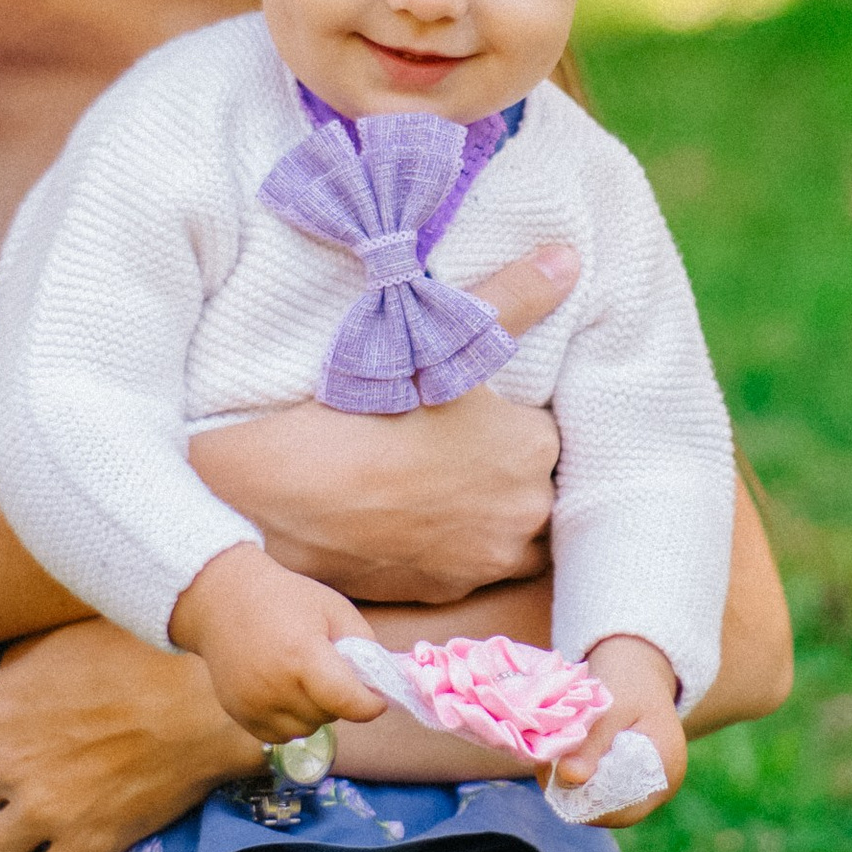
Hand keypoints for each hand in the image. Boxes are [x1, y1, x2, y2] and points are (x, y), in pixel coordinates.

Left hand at [0, 621, 261, 851]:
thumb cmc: (142, 654)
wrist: (204, 698)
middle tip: (26, 784)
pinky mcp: (85, 845)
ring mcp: (43, 809)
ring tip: (37, 834)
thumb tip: (8, 680)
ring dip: (10, 844)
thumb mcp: (66, 638)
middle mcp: (6, 761)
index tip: (8, 744)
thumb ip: (21, 664)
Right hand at [170, 543, 389, 745]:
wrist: (222, 601)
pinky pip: (281, 736)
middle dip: (339, 699)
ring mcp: (254, 704)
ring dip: (315, 712)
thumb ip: (364, 645)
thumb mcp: (334, 608)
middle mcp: (275, 686)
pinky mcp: (240, 715)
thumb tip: (379, 683)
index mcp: (302, 655)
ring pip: (306, 729)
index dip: (370, 704)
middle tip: (330, 671)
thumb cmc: (285, 600)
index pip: (348, 702)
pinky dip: (291, 720)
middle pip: (329, 715)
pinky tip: (283, 691)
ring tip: (304, 679)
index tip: (377, 697)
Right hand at [190, 244, 577, 597]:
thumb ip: (511, 300)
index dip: (517, 416)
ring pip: (512, 530)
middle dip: (511, 465)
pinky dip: (454, 540)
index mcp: (534, 449)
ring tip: (444, 477)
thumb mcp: (437, 341)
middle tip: (461, 437)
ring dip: (492, 509)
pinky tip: (417, 512)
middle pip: (538, 484)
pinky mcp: (446, 592)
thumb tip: (568, 259)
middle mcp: (525, 515)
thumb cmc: (362, 409)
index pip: (551, 430)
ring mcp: (485, 561)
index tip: (482, 406)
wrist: (284, 491)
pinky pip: (470, 563)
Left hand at [561, 633, 686, 826]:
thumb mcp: (613, 706)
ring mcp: (645, 786)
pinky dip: (577, 778)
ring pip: (600, 803)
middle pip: (610, 811)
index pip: (622, 810)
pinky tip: (560, 758)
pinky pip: (598, 791)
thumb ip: (592, 742)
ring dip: (571, 787)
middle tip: (545, 765)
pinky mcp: (627, 780)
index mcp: (666, 771)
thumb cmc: (630, 682)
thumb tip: (569, 777)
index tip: (554, 774)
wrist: (639, 667)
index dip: (585, 801)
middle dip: (574, 794)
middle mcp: (660, 788)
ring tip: (550, 758)